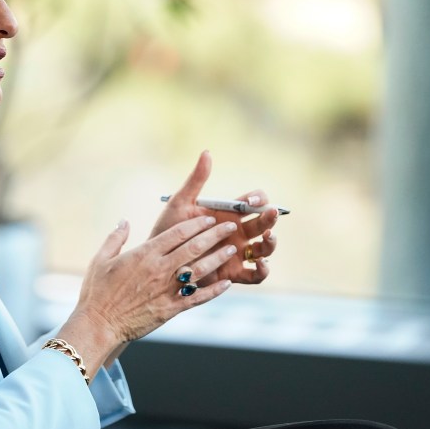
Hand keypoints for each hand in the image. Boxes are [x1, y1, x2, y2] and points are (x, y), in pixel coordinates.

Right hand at [57, 215, 237, 376]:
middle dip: (215, 235)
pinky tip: (226, 284)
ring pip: (200, 270)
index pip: (178, 233)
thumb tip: (124, 221)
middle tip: (230, 226)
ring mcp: (167, 290)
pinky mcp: (170, 309)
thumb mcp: (101, 259)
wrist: (99, 324)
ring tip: (232, 249)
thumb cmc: (97, 291)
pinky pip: (197, 298)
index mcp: (145, 254)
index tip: (210, 218)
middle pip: (194, 247)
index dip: (196, 224)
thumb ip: (115, 238)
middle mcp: (160, 269)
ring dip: (218, 258)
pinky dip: (214, 291)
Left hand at [150, 151, 278, 285]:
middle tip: (270, 213)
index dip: (258, 198)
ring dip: (271, 243)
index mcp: (229, 214)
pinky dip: (263, 271)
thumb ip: (195, 180)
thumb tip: (206, 152)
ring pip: (264, 249)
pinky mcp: (234, 274)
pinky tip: (261, 264)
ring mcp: (237, 254)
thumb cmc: (169, 229)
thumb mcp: (180, 203)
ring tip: (268, 237)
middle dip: (270, 217)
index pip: (254, 202)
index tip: (251, 200)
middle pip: (263, 223)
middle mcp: (237, 233)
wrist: (158, 259)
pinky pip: (255, 276)